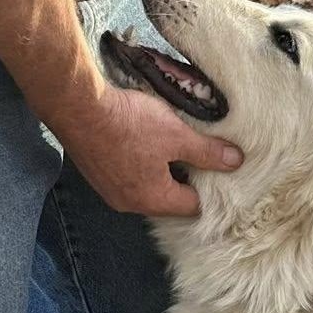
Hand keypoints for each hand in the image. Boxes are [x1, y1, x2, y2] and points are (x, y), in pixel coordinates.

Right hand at [56, 85, 243, 216]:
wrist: (77, 106)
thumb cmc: (128, 123)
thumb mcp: (176, 135)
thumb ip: (207, 152)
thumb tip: (235, 162)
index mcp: (154, 201)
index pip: (192, 206)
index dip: (207, 187)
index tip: (212, 166)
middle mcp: (130, 203)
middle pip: (169, 199)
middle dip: (184, 178)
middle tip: (193, 153)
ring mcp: (110, 191)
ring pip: (147, 187)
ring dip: (160, 170)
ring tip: (168, 144)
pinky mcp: (97, 174)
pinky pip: (127, 176)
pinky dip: (138, 163)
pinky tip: (141, 141)